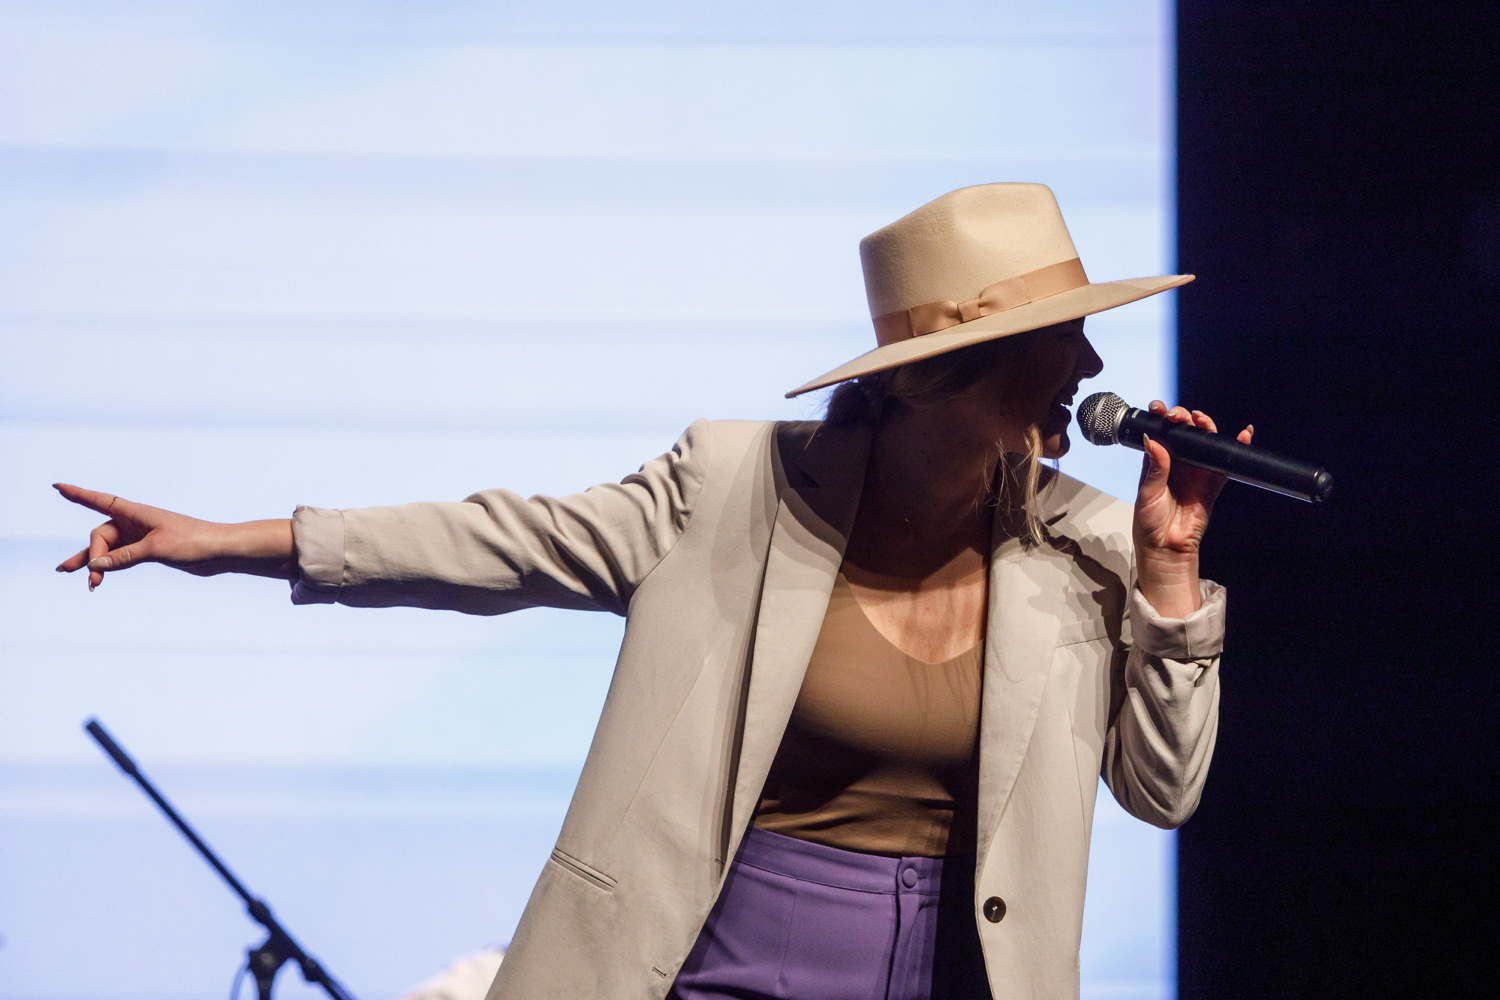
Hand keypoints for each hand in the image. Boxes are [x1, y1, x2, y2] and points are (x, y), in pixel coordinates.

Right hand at [53, 484, 294, 589]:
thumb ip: (124, 556)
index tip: (57, 486)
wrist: (221, 551)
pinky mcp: (147, 551)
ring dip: (93, 563)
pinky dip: (108, 567)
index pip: (100, 500)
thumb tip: (95, 563)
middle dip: (93, 555)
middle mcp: (135, 523)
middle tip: (94, 579)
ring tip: (69, 574)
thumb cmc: (193, 542)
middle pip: (101, 535)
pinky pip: (119, 558)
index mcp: (136, 513)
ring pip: (107, 549)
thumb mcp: (156, 549)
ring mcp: (140, 537)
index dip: (77, 494)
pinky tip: (96, 579)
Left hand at [1132, 402, 1252, 616]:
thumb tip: (1152, 439)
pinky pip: (1227, 462)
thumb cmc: (1150, 521)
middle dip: (1184, 418)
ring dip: (1207, 426)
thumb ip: (1155, 468)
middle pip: (1185, 432)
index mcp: (1157, 461)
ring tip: (1202, 420)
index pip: (1161, 432)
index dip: (1161, 417)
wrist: (1167, 547)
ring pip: (1206, 442)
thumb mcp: (1148, 493)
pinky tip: (1244, 434)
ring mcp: (1197, 471)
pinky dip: (1237, 447)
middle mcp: (1178, 462)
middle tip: (1180, 416)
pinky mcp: (1214, 482)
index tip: (1159, 408)